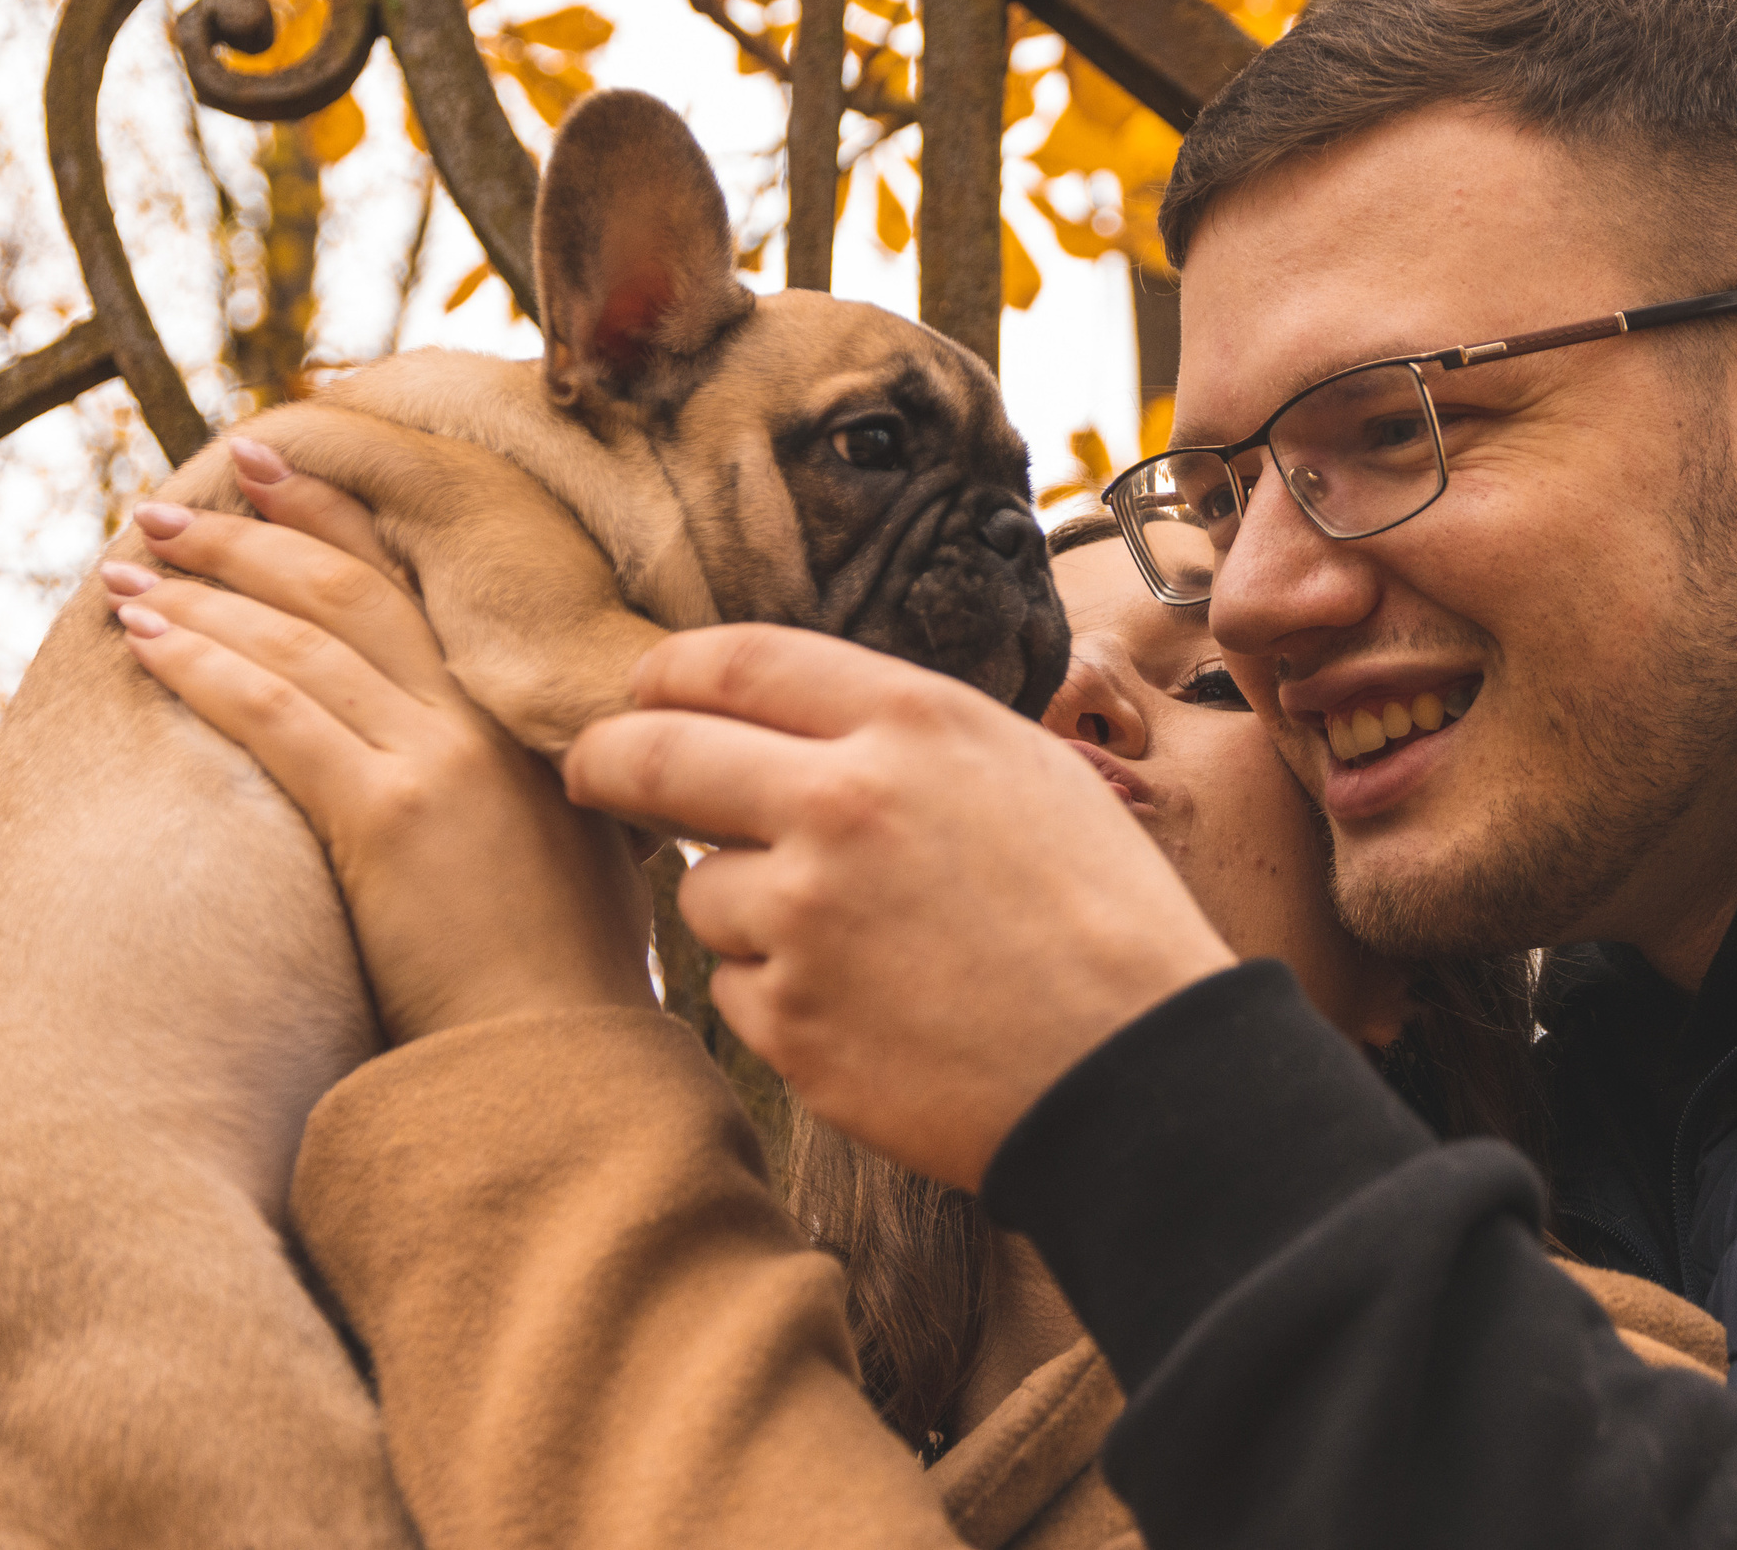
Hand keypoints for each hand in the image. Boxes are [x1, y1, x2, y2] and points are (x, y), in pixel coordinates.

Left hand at [107, 439, 655, 1043]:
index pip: (414, 588)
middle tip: (162, 507)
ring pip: (302, 635)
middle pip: (350, 588)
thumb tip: (463, 771)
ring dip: (203, 590)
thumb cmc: (564, 984)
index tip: (269, 470)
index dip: (338, 517)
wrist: (565, 1060)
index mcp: (520, 721)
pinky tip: (145, 639)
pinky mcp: (390, 816)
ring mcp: (439, 762)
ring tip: (126, 568)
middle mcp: (482, 721)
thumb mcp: (565, 854)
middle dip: (246, 534)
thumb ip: (516, 789)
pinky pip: (275, 710)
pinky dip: (203, 663)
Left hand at [562, 625, 1235, 1189]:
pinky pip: (735, 988)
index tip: (640, 695)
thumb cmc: (1106, 917)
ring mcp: (804, 920)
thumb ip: (900, 734)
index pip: (732, 662)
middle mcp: (840, 804)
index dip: (664, 676)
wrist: (1143, 1076)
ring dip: (741, 905)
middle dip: (607, 762)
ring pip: (700, 890)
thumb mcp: (1023, 771)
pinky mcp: (790, 1025)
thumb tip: (788, 722)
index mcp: (911, 723)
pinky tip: (870, 1009)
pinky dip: (778, 993)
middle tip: (593, 774)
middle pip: (656, 757)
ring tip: (857, 944)